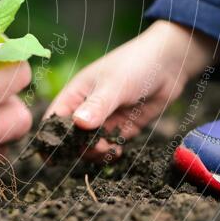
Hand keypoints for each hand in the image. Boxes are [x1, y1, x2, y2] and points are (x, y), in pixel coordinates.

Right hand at [44, 20, 219, 157]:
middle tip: (94, 149)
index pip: (54, 119)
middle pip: (71, 137)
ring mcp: (104, 119)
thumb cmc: (135, 65)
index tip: (50, 157)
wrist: (169, 64)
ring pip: (90, 144)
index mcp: (75, 94)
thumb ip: (98, 106)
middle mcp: (86, 108)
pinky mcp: (122, 127)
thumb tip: (79, 124)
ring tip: (108, 149)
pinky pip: (110, 145)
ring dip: (95, 152)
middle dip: (77, 148)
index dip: (49, 138)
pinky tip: (119, 151)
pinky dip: (111, 152)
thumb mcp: (114, 85)